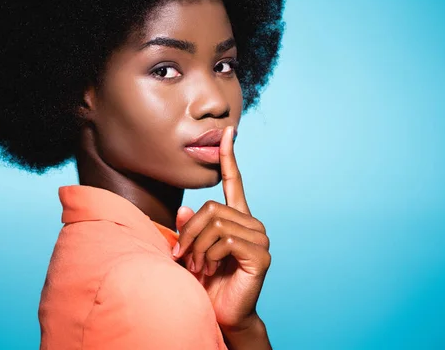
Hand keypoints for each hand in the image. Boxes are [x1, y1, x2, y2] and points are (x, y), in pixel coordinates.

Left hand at [172, 126, 270, 330]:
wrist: (221, 314)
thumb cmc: (205, 282)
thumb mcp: (190, 250)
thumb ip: (189, 228)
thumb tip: (185, 210)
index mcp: (236, 218)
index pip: (234, 182)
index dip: (228, 157)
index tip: (227, 131)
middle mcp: (251, 224)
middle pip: (211, 208)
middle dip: (189, 233)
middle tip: (184, 256)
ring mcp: (259, 239)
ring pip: (216, 223)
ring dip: (197, 247)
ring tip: (198, 266)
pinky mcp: (260, 256)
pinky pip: (225, 241)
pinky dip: (209, 255)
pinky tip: (211, 268)